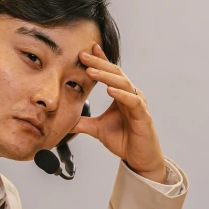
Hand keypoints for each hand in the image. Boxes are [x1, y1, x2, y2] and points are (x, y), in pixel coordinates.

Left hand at [73, 44, 166, 182]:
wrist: (139, 158)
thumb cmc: (124, 141)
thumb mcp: (97, 129)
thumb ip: (82, 123)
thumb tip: (65, 121)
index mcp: (120, 95)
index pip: (109, 74)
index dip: (99, 60)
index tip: (86, 50)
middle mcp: (130, 95)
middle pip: (114, 73)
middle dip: (98, 63)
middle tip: (83, 54)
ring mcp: (138, 104)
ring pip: (123, 84)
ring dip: (106, 76)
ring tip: (91, 70)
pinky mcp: (143, 116)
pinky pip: (133, 102)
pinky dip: (121, 95)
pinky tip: (110, 90)